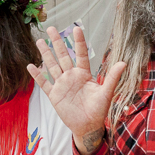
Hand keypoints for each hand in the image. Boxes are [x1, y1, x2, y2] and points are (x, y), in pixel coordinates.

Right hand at [26, 26, 125, 151]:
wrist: (88, 127)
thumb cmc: (99, 110)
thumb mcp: (106, 93)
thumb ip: (112, 78)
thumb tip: (124, 63)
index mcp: (84, 74)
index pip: (80, 54)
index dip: (79, 42)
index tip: (76, 28)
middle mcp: (71, 76)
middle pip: (63, 56)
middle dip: (57, 42)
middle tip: (51, 28)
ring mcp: (62, 85)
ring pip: (51, 66)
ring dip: (46, 54)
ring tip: (39, 41)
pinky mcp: (54, 95)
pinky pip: (44, 83)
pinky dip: (37, 75)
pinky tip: (31, 66)